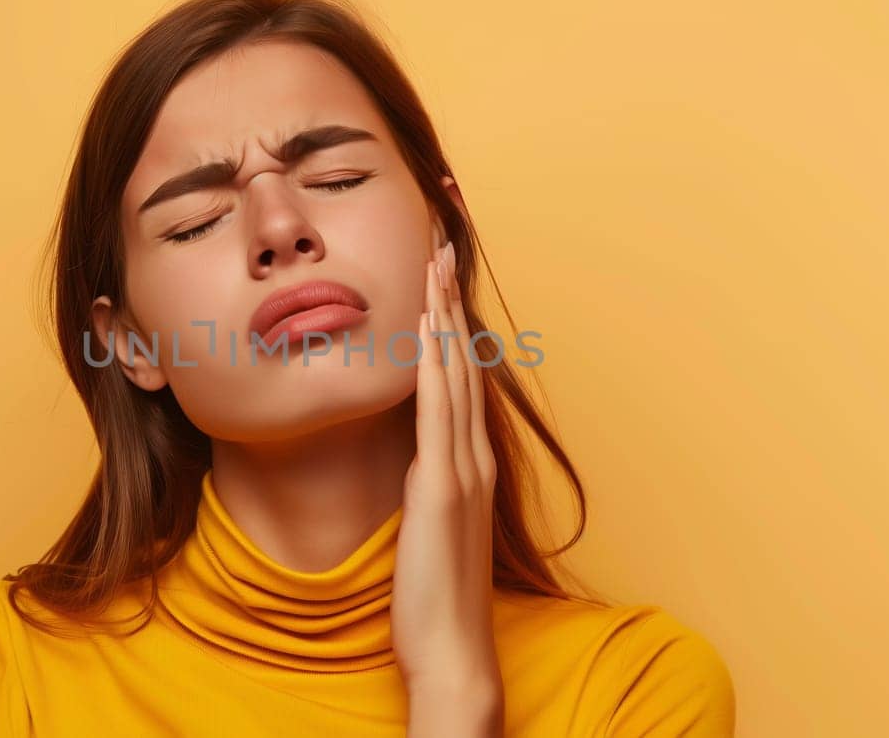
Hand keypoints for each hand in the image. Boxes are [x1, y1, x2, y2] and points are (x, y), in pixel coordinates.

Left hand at [391, 240, 503, 735]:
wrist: (453, 645)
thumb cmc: (436, 592)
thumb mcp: (432, 523)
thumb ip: (429, 483)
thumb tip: (415, 457)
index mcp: (470, 462)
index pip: (460, 378)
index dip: (451, 323)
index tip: (438, 275)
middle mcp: (473, 456)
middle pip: (462, 361)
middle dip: (449, 300)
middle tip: (441, 244)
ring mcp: (462, 468)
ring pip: (453, 374)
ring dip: (443, 315)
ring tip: (434, 263)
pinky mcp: (442, 486)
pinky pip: (437, 411)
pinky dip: (433, 364)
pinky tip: (426, 328)